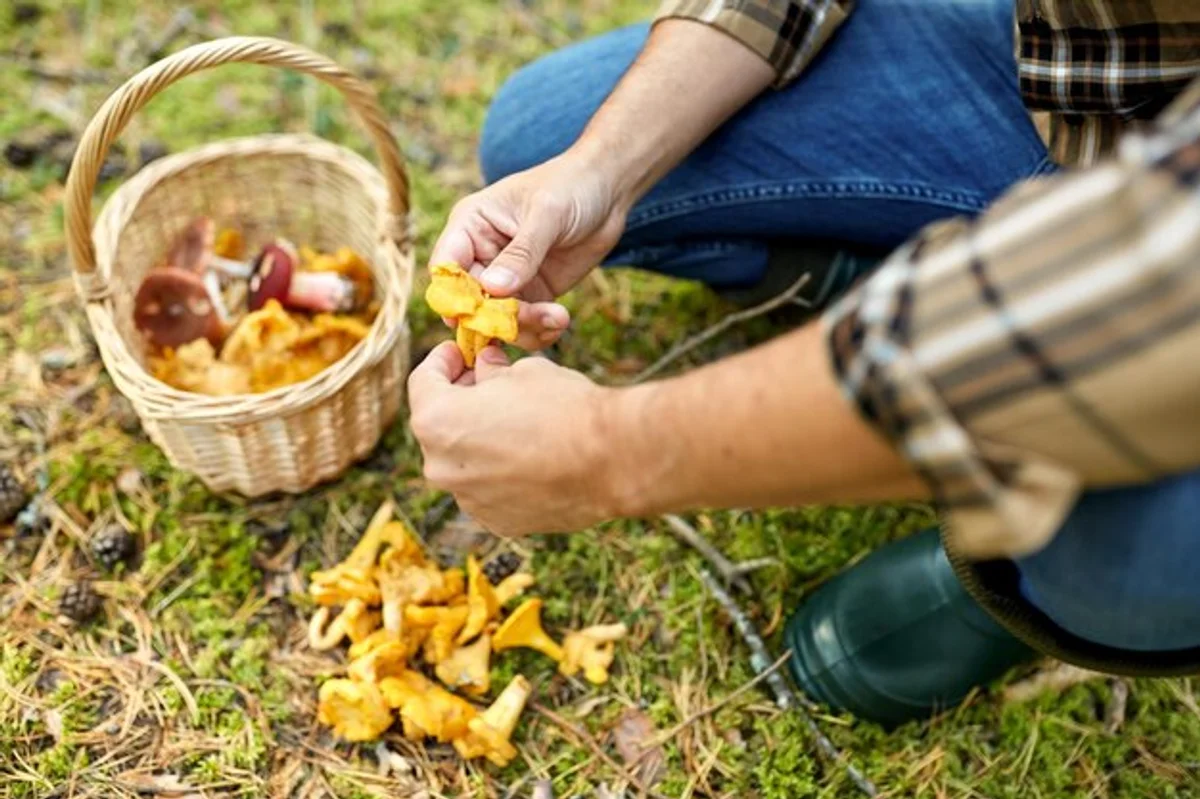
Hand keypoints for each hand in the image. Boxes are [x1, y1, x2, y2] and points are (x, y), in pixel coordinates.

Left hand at [407, 342, 620, 535]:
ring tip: (516, 423)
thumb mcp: (523, 372)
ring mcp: (467, 500)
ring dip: (480, 440)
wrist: (610, 461)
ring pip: (463, 462)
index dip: (442, 360)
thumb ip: (492, 372)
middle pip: (439, 425)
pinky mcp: (496, 522)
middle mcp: (441, 467)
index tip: (462, 353)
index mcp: (437, 421)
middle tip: (489, 383)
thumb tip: (485, 367)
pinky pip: (487, 490)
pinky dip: (499, 473)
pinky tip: (532, 458)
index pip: (423, 381)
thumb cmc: (565, 407)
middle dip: (461, 401)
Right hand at [429, 151, 630, 347]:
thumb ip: (522, 253)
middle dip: (496, 318)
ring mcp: (506, 279)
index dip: (454, 295)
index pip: (446, 267)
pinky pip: (524, 325)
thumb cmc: (571, 185)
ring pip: (497, 321)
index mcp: (470, 226)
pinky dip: (539, 332)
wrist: (608, 191)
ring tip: (558, 318)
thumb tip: (493, 288)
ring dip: (523, 328)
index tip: (477, 314)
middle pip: (470, 303)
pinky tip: (560, 322)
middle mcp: (481, 255)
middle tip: (531, 318)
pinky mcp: (531, 294)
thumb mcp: (547, 214)